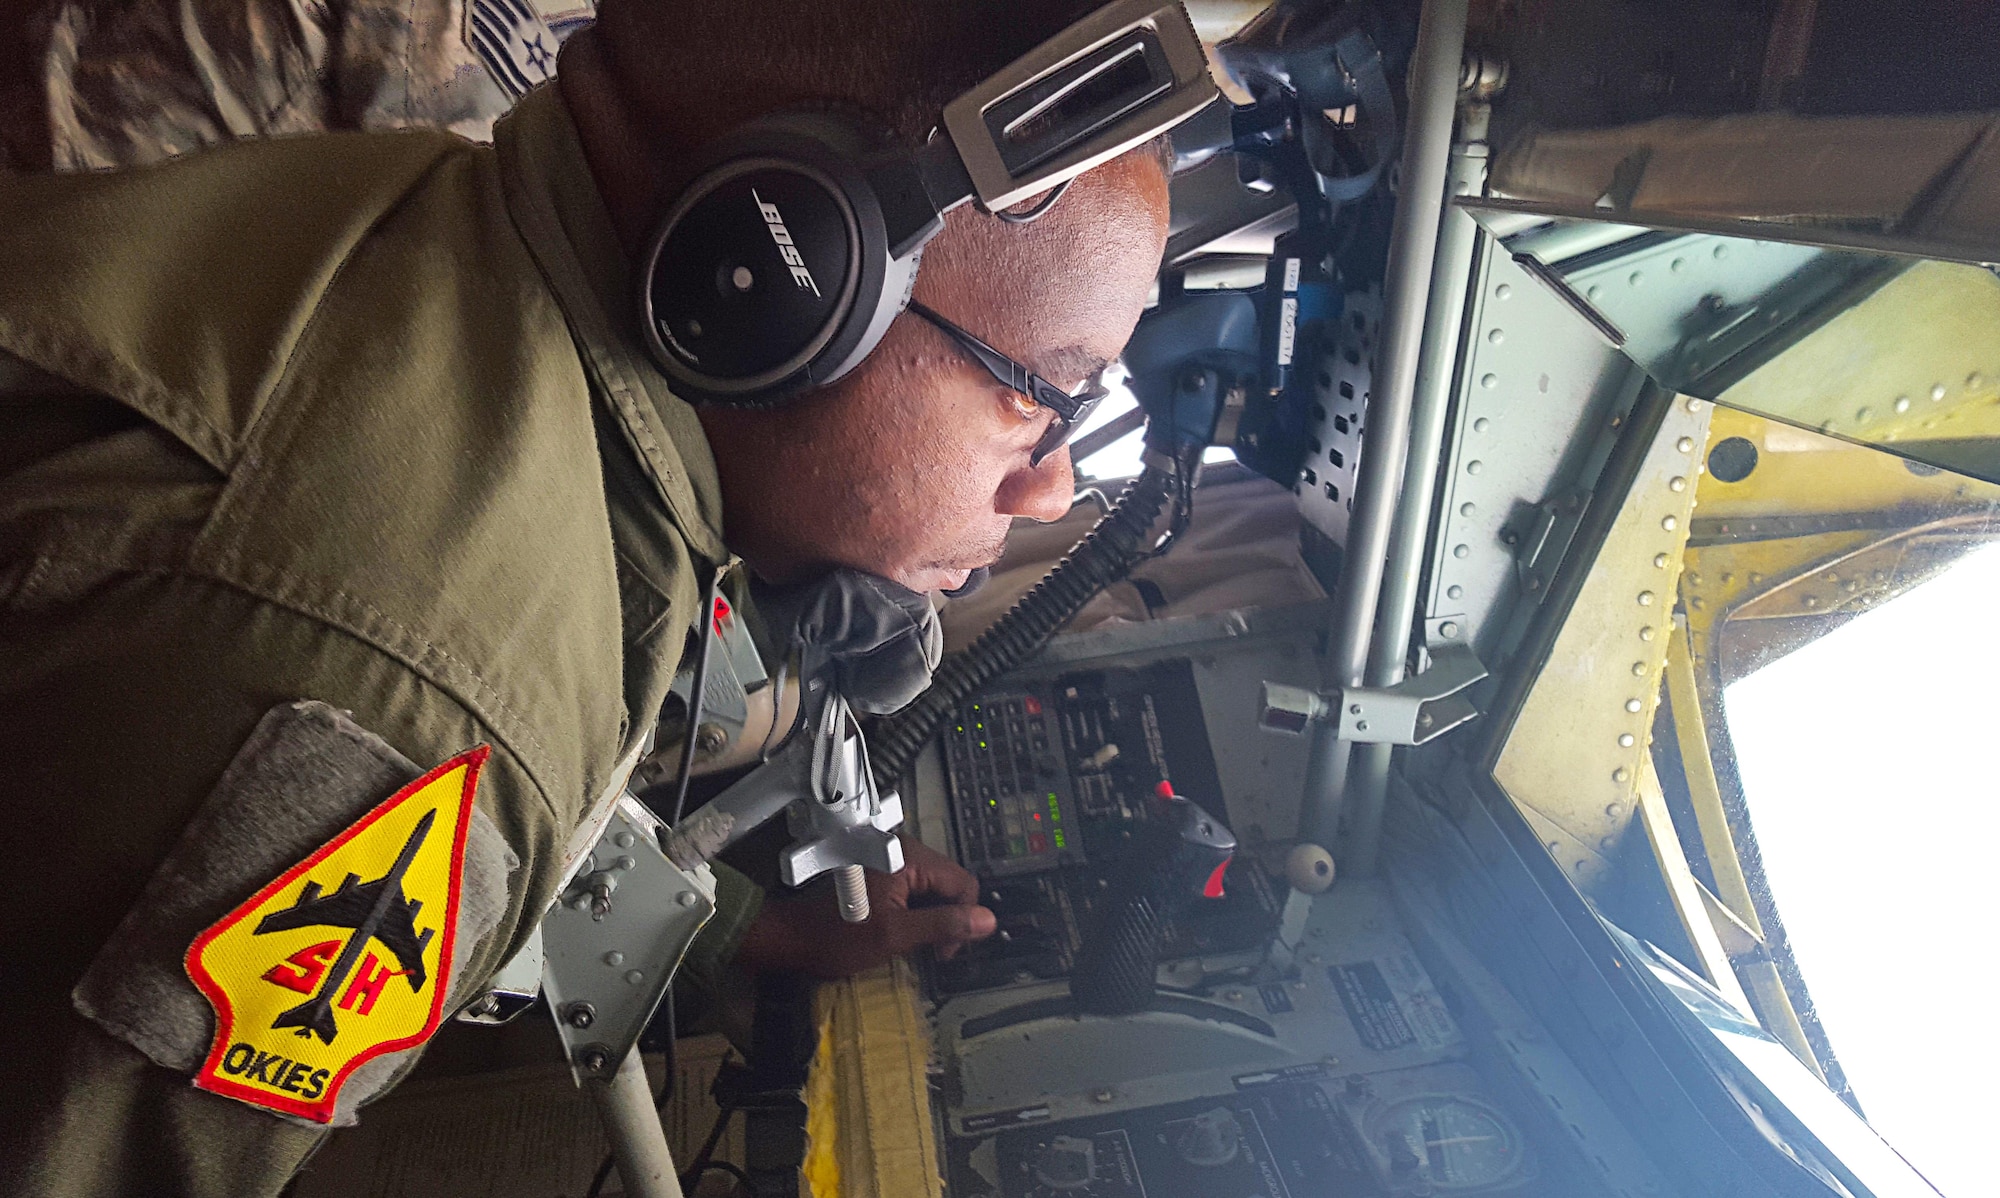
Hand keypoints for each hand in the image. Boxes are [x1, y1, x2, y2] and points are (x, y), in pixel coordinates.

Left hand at [733, 836, 995, 978]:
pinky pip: (915, 888)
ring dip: (931, 916)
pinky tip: (900, 928)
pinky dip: (915, 910)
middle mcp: (902, 849)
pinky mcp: (882, 871)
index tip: (945, 950)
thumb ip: (944, 924)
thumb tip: (986, 921)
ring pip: (933, 888)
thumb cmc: (836, 936)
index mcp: (907, 856)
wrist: (793, 937)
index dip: (963, 919)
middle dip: (947, 918)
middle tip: (932, 950)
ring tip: (912, 940)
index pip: (963, 883)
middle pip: (949, 883)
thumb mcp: (895, 935)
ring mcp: (890, 858)